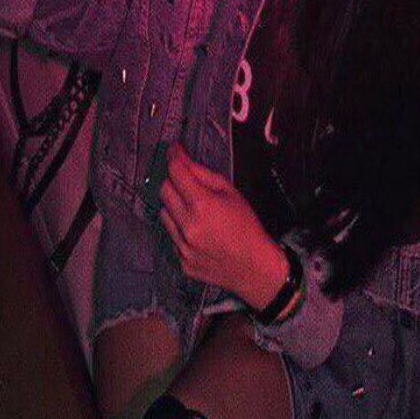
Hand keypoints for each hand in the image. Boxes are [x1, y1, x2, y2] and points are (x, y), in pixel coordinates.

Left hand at [158, 143, 287, 310]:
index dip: (173, 158)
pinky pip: (172, 237)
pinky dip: (181, 231)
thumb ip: (203, 175)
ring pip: (164, 214)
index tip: (173, 151)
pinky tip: (200, 234)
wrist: (256, 268)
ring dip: (175, 208)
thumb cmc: (248, 227)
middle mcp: (188, 226)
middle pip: (164, 191)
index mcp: (202, 205)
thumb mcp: (232, 193)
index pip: (175, 173)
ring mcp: (182, 246)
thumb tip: (181, 159)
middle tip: (187, 183)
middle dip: (173, 182)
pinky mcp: (181, 261)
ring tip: (196, 213)